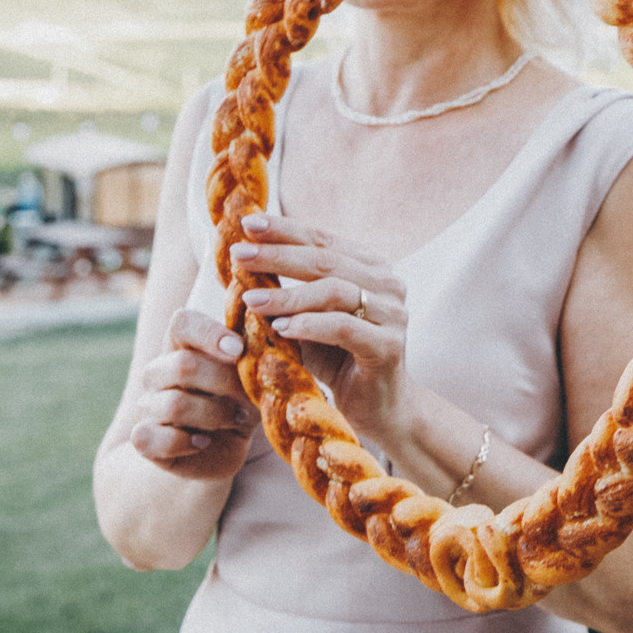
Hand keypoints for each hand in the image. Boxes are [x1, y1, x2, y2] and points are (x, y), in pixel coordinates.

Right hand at [130, 307, 256, 479]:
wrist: (225, 448)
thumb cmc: (240, 402)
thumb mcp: (254, 378)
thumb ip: (259, 355)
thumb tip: (273, 331)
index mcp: (184, 346)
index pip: (182, 323)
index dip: (210, 333)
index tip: (239, 350)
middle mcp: (159, 372)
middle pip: (181, 365)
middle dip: (223, 382)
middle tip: (248, 395)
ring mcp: (148, 405)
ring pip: (173, 404)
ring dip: (214, 414)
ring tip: (235, 419)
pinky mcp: (144, 438)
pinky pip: (148, 437)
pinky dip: (183, 442)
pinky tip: (202, 442)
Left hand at [233, 212, 413, 446]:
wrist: (378, 408)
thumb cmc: (338, 359)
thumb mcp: (309, 318)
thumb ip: (287, 289)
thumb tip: (241, 257)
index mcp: (371, 267)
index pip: (322, 239)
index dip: (284, 230)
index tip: (246, 224)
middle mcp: (388, 283)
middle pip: (326, 259)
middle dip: (278, 255)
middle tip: (239, 255)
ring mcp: (393, 314)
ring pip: (334, 291)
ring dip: (287, 295)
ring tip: (250, 300)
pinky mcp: (389, 346)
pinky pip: (343, 328)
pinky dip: (309, 325)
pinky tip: (280, 329)